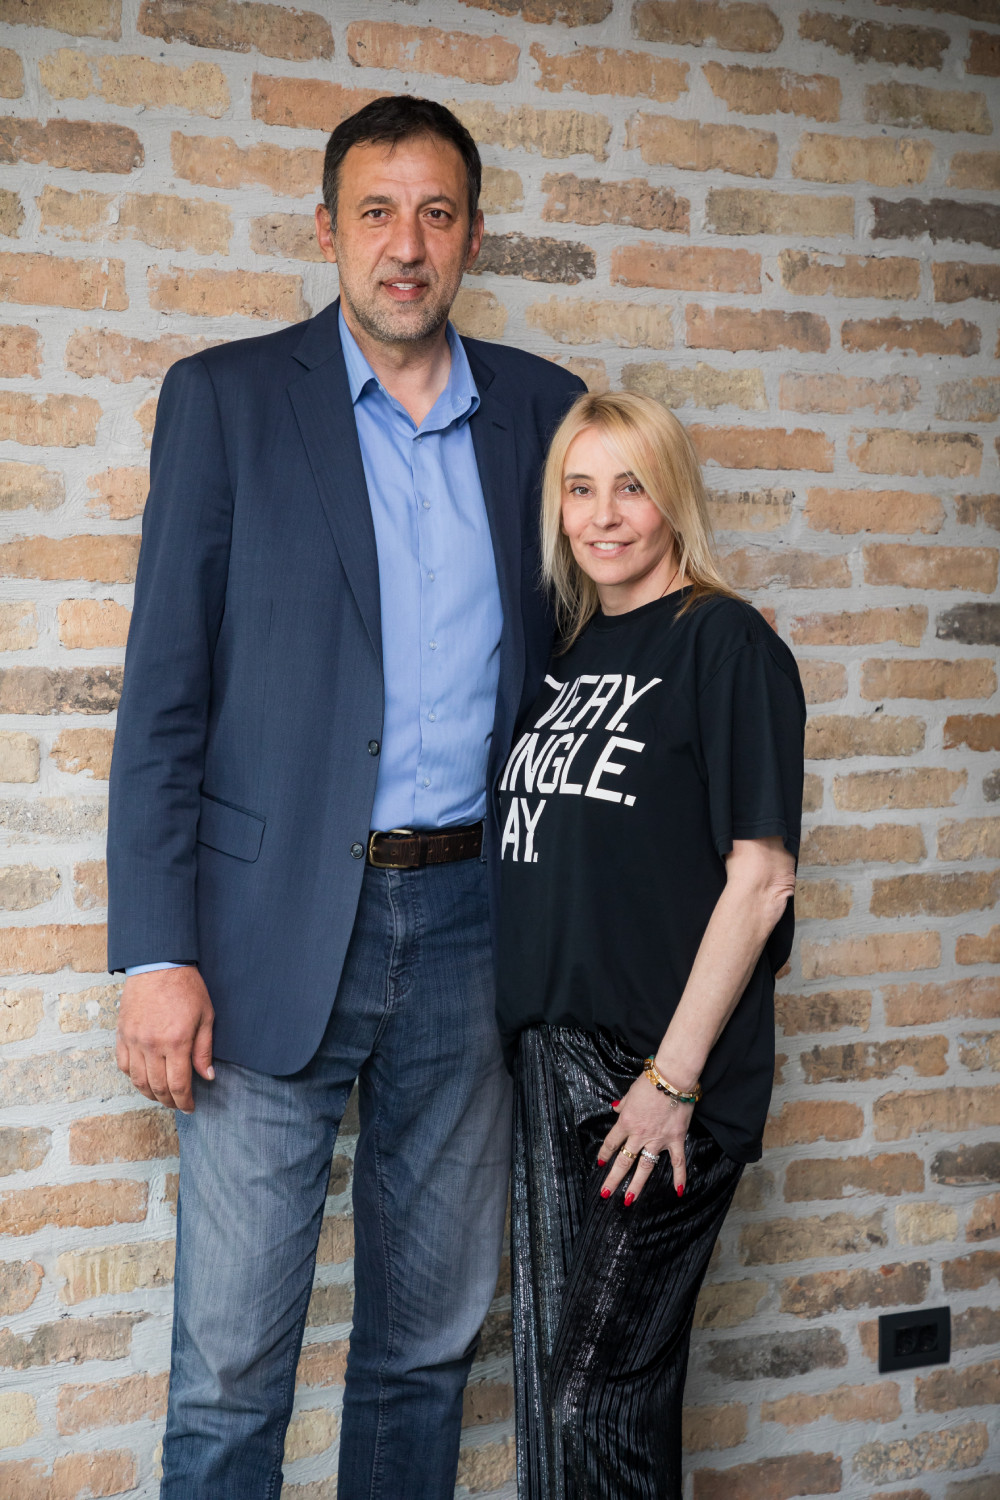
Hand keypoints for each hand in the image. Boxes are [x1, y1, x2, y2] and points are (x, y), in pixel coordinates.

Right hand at [116, 967, 214, 1113]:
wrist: (158, 964)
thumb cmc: (186, 987)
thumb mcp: (206, 1016)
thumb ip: (204, 1049)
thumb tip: (208, 1076)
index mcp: (176, 1042)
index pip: (178, 1084)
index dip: (184, 1101)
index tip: (190, 1107)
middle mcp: (152, 1045)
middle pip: (157, 1087)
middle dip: (169, 1101)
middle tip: (178, 1104)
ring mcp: (134, 1040)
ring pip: (138, 1080)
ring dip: (150, 1093)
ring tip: (162, 1096)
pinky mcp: (122, 1034)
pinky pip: (123, 1065)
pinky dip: (133, 1077)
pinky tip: (144, 1078)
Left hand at [597, 1072, 693, 1205]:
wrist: (672, 1078)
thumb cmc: (649, 1082)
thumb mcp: (630, 1093)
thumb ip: (623, 1105)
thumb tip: (615, 1109)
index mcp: (626, 1122)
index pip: (612, 1143)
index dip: (604, 1154)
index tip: (600, 1164)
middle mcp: (639, 1135)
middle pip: (624, 1161)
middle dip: (613, 1179)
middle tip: (605, 1194)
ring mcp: (658, 1139)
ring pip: (645, 1167)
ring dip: (637, 1184)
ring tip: (629, 1200)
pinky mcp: (676, 1139)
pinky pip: (678, 1162)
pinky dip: (680, 1177)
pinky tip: (678, 1191)